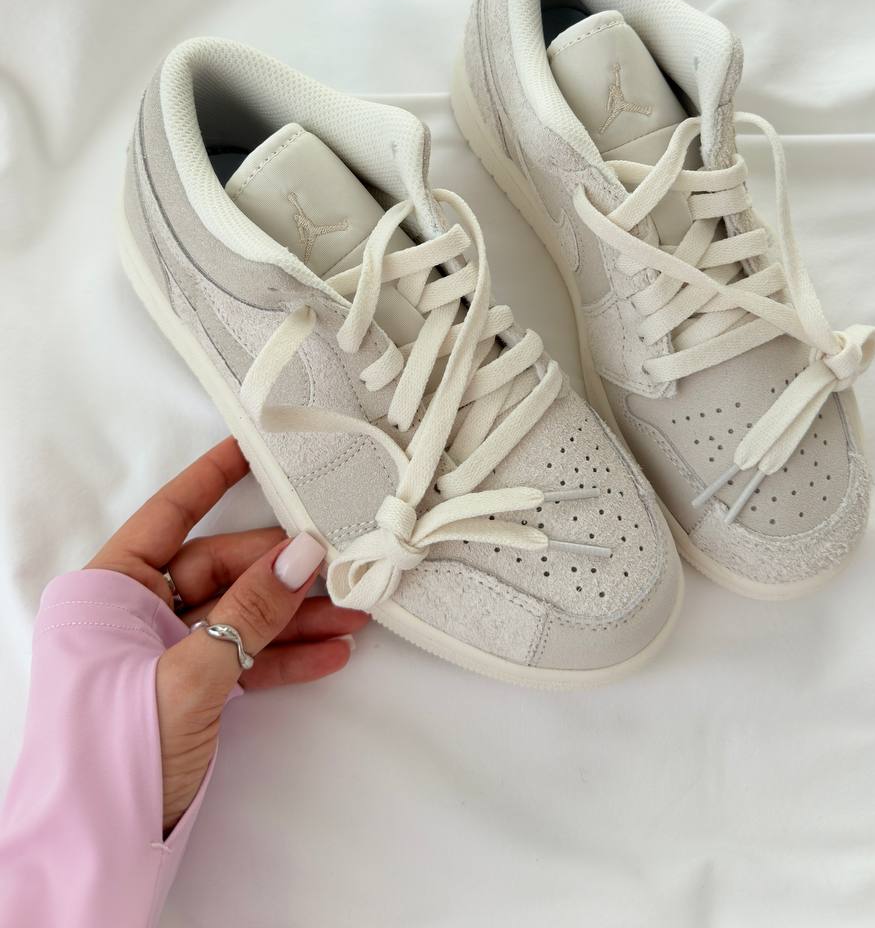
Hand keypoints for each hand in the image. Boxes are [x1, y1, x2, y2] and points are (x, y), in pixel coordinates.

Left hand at [86, 439, 368, 832]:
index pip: (170, 516)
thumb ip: (250, 612)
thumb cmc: (114, 757)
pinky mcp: (184, 690)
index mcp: (109, 592)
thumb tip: (303, 552)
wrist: (95, 853)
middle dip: (284, 570)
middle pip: (219, 570)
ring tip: (355, 610)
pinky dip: (283, 657)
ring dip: (295, 615)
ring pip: (238, 615)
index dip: (212, 479)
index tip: (254, 446)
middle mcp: (131, 614)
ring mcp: (160, 652)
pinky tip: (329, 653)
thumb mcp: (190, 675)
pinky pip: (241, 659)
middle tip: (341, 561)